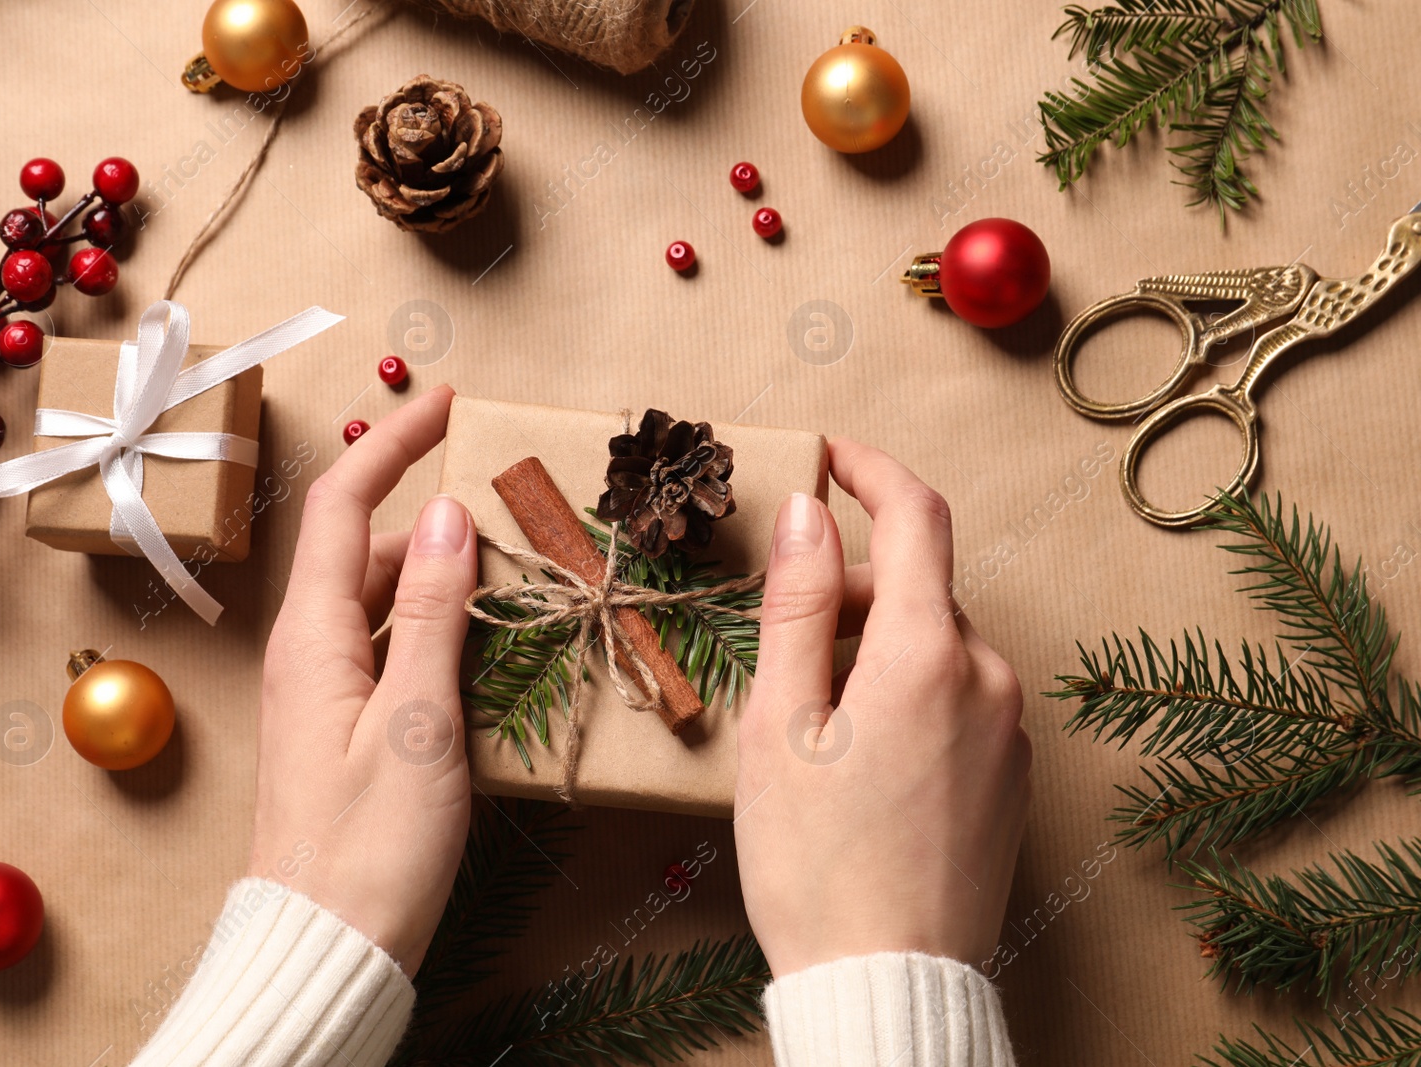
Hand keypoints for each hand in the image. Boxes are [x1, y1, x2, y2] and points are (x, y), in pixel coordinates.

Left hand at [250, 385, 475, 975]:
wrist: (329, 948)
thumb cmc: (370, 847)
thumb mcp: (417, 720)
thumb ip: (433, 612)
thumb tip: (448, 514)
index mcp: (312, 635)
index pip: (344, 504)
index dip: (393, 444)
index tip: (448, 404)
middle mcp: (310, 650)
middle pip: (370, 549)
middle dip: (436, 516)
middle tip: (517, 506)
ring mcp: (326, 691)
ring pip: (387, 602)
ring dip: (446, 578)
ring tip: (520, 573)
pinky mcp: (348, 728)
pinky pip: (394, 650)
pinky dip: (440, 630)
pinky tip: (491, 644)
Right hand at [733, 438, 1029, 976]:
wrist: (887, 983)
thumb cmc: (817, 864)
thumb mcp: (782, 724)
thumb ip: (800, 605)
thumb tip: (811, 511)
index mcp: (927, 655)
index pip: (917, 515)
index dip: (871, 469)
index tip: (831, 454)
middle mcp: (988, 678)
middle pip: (919, 588)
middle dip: (851, 592)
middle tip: (782, 652)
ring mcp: (1010, 729)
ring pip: (937, 645)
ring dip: (877, 649)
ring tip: (816, 728)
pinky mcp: (1013, 772)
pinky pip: (959, 696)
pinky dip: (908, 693)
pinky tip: (863, 762)